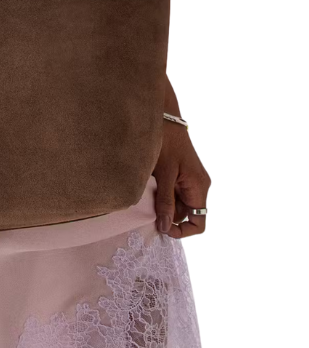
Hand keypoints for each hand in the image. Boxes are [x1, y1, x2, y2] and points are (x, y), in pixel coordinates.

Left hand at [153, 123, 211, 238]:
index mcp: (199, 187)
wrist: (165, 116)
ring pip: (178, 203)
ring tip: (147, 193)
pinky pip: (174, 192)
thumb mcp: (164, 173)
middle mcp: (199, 185)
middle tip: (148, 209)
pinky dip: (162, 193)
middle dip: (168, 215)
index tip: (162, 227)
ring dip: (163, 203)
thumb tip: (165, 227)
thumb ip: (165, 201)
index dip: (182, 231)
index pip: (198, 222)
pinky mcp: (182, 173)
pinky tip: (150, 186)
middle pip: (186, 214)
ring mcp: (190, 179)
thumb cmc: (166, 142)